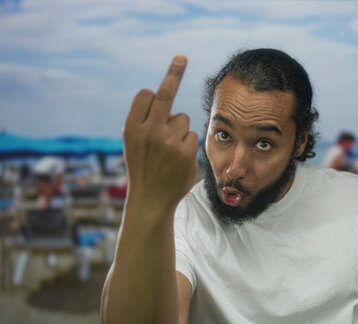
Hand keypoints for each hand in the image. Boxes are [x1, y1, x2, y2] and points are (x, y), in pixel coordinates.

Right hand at [122, 55, 198, 208]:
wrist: (150, 199)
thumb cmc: (143, 167)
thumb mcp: (136, 144)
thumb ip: (148, 123)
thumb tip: (172, 109)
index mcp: (132, 127)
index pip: (147, 95)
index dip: (156, 90)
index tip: (167, 70)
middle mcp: (148, 131)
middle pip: (165, 95)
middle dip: (173, 73)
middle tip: (181, 57)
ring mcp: (168, 140)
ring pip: (183, 120)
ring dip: (180, 131)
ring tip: (169, 151)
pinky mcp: (186, 151)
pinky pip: (192, 135)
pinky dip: (188, 145)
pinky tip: (178, 159)